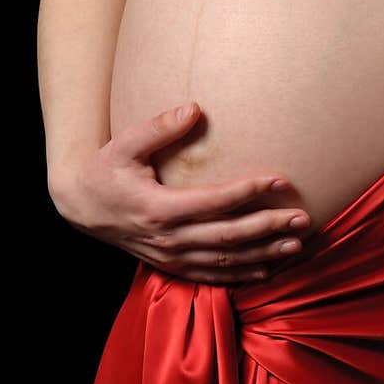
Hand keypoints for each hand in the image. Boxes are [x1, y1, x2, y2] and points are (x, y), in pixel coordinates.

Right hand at [50, 102, 310, 284]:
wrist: (81, 206)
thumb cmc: (106, 169)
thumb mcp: (125, 143)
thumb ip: (160, 127)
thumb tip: (194, 108)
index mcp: (158, 208)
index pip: (214, 201)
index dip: (248, 191)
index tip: (279, 180)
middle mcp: (168, 238)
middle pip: (228, 236)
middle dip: (268, 227)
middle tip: (303, 218)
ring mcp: (170, 256)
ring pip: (225, 261)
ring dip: (263, 254)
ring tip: (296, 244)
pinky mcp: (171, 266)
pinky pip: (212, 276)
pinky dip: (242, 275)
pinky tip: (268, 269)